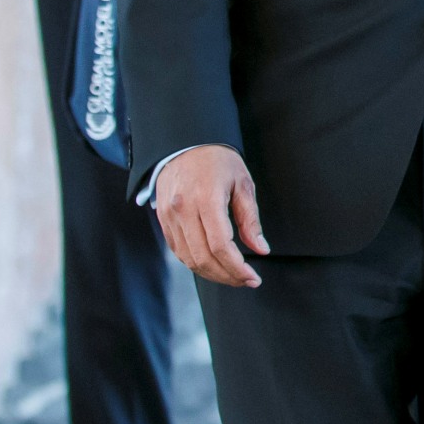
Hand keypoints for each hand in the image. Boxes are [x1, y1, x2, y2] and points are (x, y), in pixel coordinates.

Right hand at [154, 144, 269, 287]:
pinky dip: (195, 262)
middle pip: (203, 257)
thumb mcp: (243, 183)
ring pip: (188, 258)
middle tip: (246, 281)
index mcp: (206, 199)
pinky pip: (178, 250)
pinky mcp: (163, 220)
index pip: (221, 246)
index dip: (237, 268)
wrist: (186, 142)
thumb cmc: (218, 160)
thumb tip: (260, 249)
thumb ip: (250, 219)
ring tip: (232, 276)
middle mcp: (183, 210)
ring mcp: (169, 216)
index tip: (253, 278)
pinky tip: (213, 265)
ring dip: (211, 273)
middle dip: (227, 276)